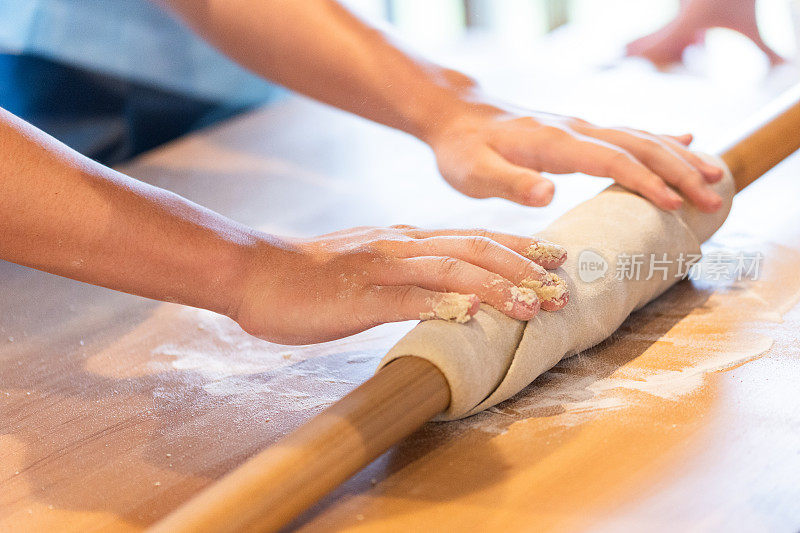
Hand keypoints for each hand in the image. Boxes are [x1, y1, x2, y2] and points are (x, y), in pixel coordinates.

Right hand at [232, 226, 568, 343]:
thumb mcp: (365, 266)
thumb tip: (438, 290)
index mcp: (404, 239)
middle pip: (476, 247)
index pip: (473, 237)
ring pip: (454, 269)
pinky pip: (413, 299)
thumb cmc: (308, 277)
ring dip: (499, 286)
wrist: (254, 273)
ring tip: (535, 306)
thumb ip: (402, 273)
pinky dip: (448, 305)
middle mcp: (402, 245)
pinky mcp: (363, 296)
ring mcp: (383, 268)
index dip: (517, 247)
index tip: (553, 257)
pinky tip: (476, 317)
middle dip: (524, 265)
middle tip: (563, 283)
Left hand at [426, 103, 723, 211]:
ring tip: (714, 176)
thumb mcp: (474, 173)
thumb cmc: (463, 151)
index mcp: (553, 143)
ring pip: (640, 136)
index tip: (674, 204)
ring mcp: (580, 127)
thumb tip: (547, 193)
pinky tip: (686, 140)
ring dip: (679, 155)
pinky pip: (628, 132)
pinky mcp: (579, 131)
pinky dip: (662, 136)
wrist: (457, 117)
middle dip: (678, 170)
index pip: (610, 159)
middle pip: (638, 145)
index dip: (644, 181)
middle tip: (712, 197)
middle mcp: (574, 130)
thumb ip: (510, 182)